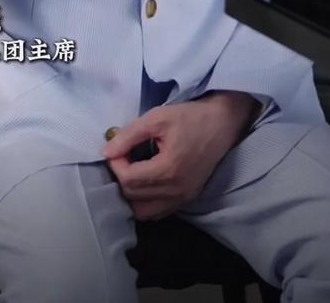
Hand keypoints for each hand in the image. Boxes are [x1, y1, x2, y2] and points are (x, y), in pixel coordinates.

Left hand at [100, 91, 258, 220]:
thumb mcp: (157, 117)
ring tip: (131, 172)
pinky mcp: (188, 199)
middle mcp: (176, 191)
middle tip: (121, 159)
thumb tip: (106, 152)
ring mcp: (183, 198)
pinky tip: (145, 183)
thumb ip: (129, 135)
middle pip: (133, 197)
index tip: (116, 149)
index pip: (128, 180)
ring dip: (131, 195)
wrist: (223, 122)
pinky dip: (145, 203)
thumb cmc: (190, 117)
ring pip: (143, 212)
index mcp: (169, 170)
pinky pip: (158, 212)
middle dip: (121, 178)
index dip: (115, 165)